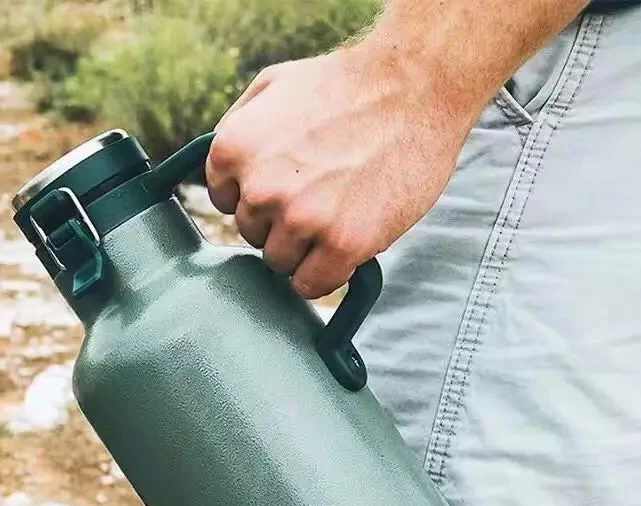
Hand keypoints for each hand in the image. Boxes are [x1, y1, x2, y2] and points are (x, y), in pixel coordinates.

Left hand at [205, 43, 474, 298]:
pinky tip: (341, 249)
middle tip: (320, 196)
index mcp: (234, 149)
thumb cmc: (348, 85)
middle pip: (253, 235)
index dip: (259, 196)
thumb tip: (225, 175)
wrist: (415, 87)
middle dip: (281, 222)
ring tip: (336, 216)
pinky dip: (324, 275)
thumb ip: (238, 129)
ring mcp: (301, 219)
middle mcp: (260, 188)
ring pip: (280, 263)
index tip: (286, 185)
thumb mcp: (272, 85)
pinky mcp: (341, 244)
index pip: (225, 202)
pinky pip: (311, 285)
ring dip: (304, 249)